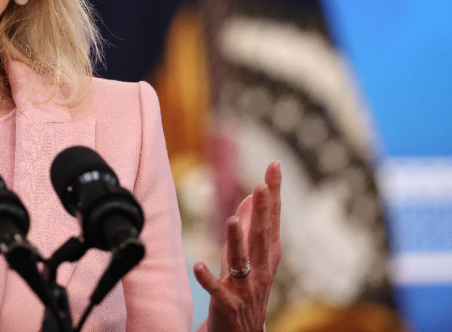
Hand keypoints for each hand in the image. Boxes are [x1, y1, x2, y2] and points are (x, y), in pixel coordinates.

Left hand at [193, 161, 281, 331]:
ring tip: (230, 220)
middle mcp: (260, 270)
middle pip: (261, 236)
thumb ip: (250, 227)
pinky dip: (208, 279)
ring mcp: (245, 288)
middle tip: (260, 185)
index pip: (272, 219)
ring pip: (241, 261)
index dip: (274, 194)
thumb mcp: (250, 256)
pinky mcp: (227, 305)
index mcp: (267, 256)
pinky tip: (197, 265)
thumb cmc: (246, 290)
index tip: (274, 166)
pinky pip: (217, 291)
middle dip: (262, 211)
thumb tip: (251, 196)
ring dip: (236, 241)